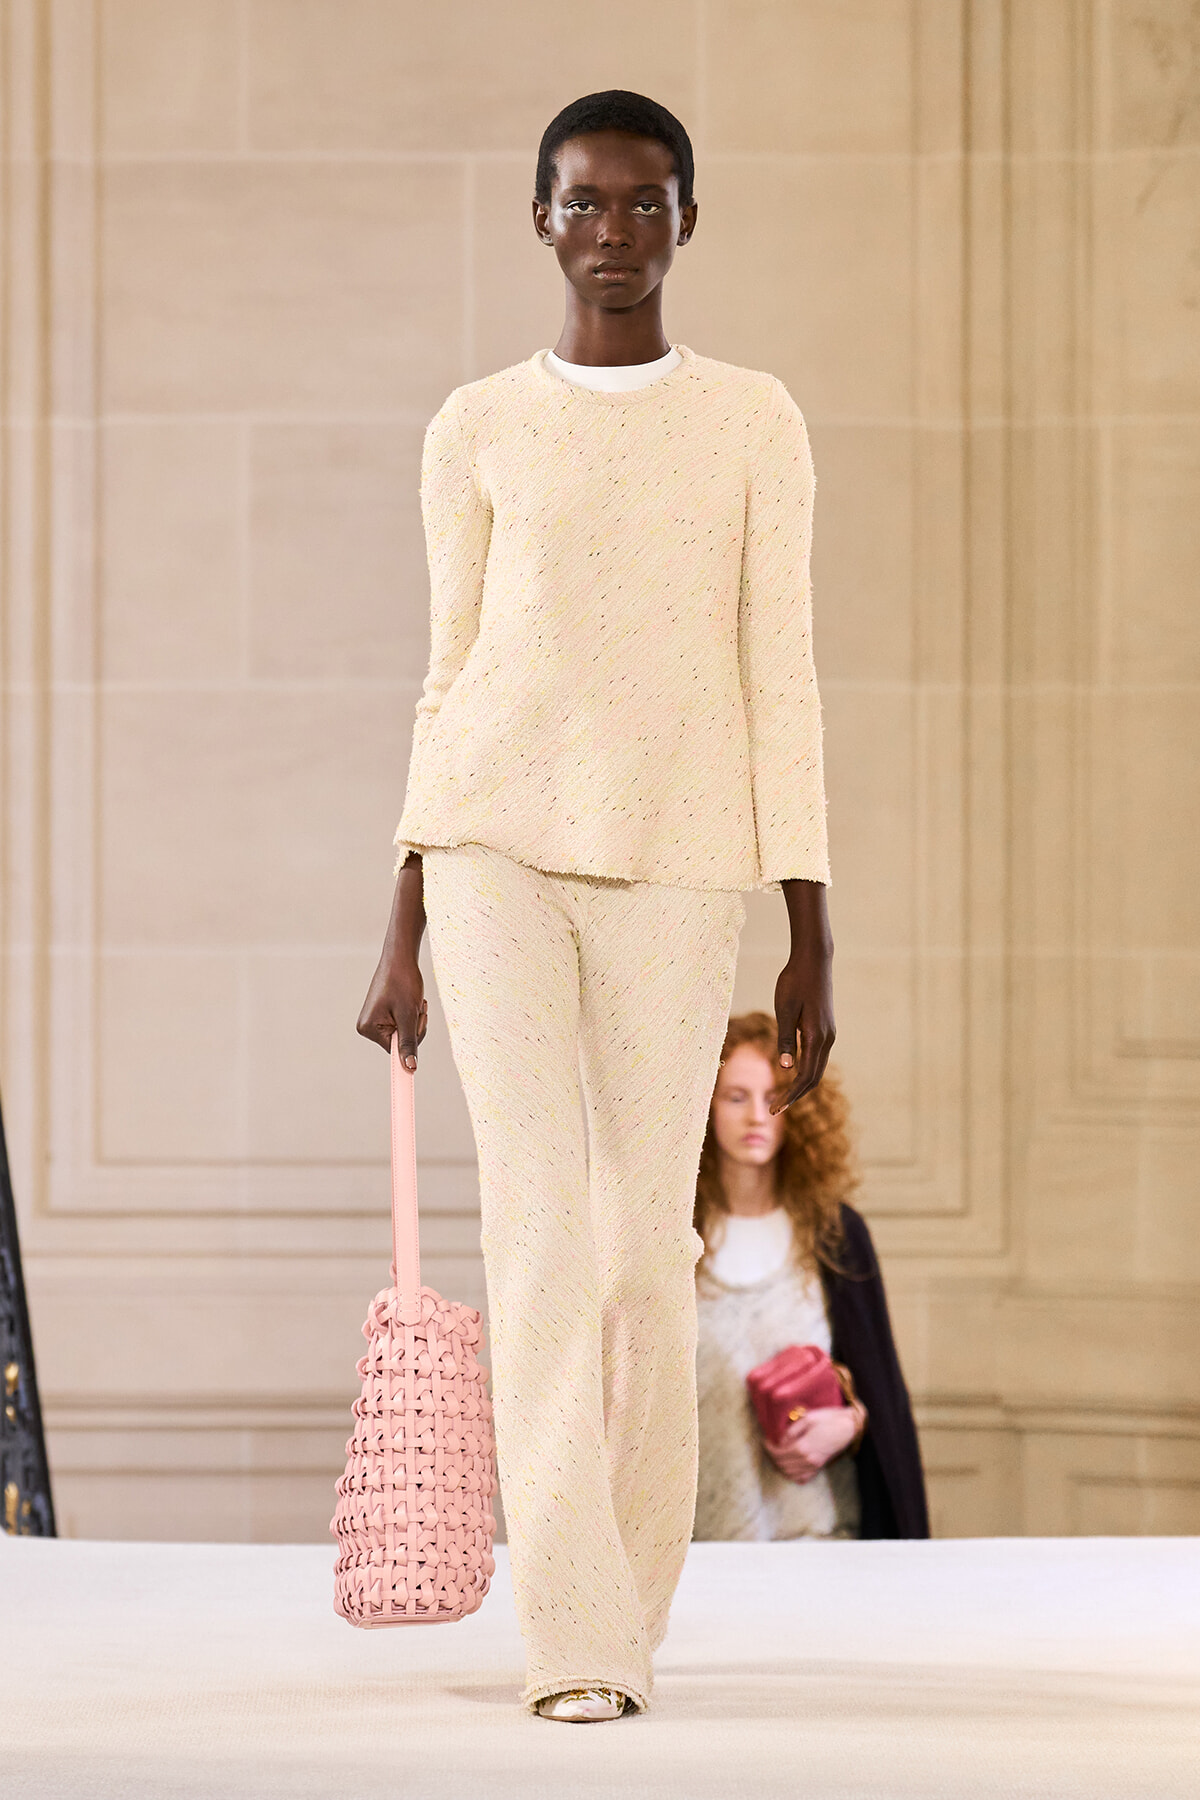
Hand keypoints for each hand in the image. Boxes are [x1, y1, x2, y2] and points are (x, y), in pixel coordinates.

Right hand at [356, 855, 427, 1067]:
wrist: (401, 956)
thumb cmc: (403, 981)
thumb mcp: (409, 1014)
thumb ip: (409, 1042)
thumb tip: (410, 1069)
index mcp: (368, 1029)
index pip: (394, 1052)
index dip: (405, 1057)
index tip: (408, 1082)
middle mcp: (368, 1027)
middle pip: (402, 1044)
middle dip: (416, 1028)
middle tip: (417, 1007)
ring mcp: (376, 1021)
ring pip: (407, 1035)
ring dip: (416, 1021)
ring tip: (414, 1001)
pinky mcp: (384, 1015)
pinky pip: (405, 1025)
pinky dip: (413, 1015)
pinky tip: (412, 1001)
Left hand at [765, 1405, 860, 1483]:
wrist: (847, 1427)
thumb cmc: (827, 1419)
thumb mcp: (807, 1419)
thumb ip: (791, 1431)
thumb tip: (780, 1441)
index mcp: (803, 1447)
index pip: (779, 1454)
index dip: (769, 1449)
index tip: (765, 1441)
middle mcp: (808, 1460)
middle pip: (782, 1465)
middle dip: (773, 1457)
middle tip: (769, 1447)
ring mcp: (814, 1466)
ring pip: (790, 1474)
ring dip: (781, 1467)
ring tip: (777, 1455)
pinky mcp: (819, 1467)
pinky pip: (802, 1478)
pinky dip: (793, 1475)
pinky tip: (790, 1466)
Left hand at [772, 877, 834, 1111]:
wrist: (814, 960)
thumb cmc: (795, 981)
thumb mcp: (785, 1009)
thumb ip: (785, 1038)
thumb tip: (784, 1068)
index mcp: (817, 1037)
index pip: (805, 1076)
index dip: (791, 1095)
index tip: (775, 1109)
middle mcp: (827, 1039)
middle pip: (814, 1077)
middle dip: (795, 1095)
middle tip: (775, 1109)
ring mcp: (828, 1034)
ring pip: (817, 1068)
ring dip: (801, 1085)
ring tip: (782, 1097)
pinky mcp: (825, 1028)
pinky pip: (817, 1057)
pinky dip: (805, 1071)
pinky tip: (791, 1073)